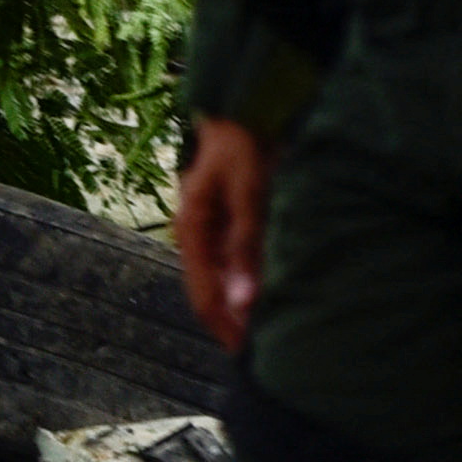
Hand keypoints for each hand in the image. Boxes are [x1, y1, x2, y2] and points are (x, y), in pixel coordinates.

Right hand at [171, 115, 273, 352]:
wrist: (245, 106)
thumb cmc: (244, 144)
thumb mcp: (249, 192)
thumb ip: (245, 245)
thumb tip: (244, 301)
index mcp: (191, 232)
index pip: (203, 298)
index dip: (225, 328)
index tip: (249, 355)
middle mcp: (195, 236)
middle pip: (210, 293)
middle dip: (234, 322)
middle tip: (264, 350)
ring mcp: (208, 229)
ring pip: (222, 281)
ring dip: (242, 304)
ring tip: (270, 327)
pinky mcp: (224, 222)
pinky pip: (233, 263)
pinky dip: (249, 282)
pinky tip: (269, 292)